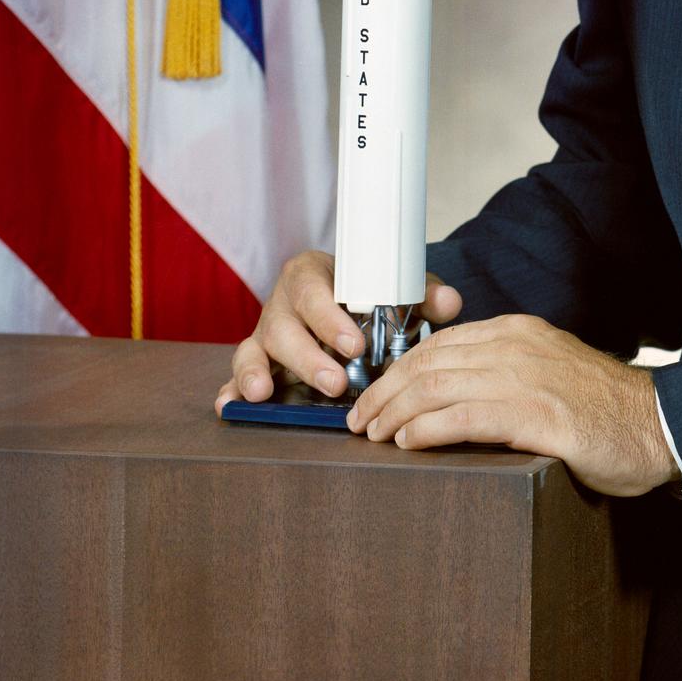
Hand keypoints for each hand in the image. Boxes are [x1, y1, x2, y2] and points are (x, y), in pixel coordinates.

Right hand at [213, 249, 462, 415]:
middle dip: (307, 357)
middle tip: (335, 383)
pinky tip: (233, 406)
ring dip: (254, 373)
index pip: (313, 290)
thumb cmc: (368, 294)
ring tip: (263, 395)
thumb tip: (449, 301)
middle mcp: (282, 302)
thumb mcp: (396, 288)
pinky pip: (237, 374)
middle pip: (282, 325)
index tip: (354, 344)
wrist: (346, 299)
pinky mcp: (256, 360)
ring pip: (252, 349)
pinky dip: (232, 390)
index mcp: (312, 274)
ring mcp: (264, 332)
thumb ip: (422, 293)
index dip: (329, 318)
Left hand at [343, 312, 677, 497]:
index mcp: (519, 331)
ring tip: (374, 435)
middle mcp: (517, 346)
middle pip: (430, 362)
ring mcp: (526, 378)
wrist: (656, 425)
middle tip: (360, 420)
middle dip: (385, 391)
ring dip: (396, 413)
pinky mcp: (536, 414)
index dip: (399, 369)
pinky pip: (466, 417)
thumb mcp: (549, 370)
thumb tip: (452, 394)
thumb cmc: (601, 408)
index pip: (441, 343)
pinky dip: (429, 429)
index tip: (375, 394)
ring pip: (439, 387)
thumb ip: (507, 371)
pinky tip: (409, 442)